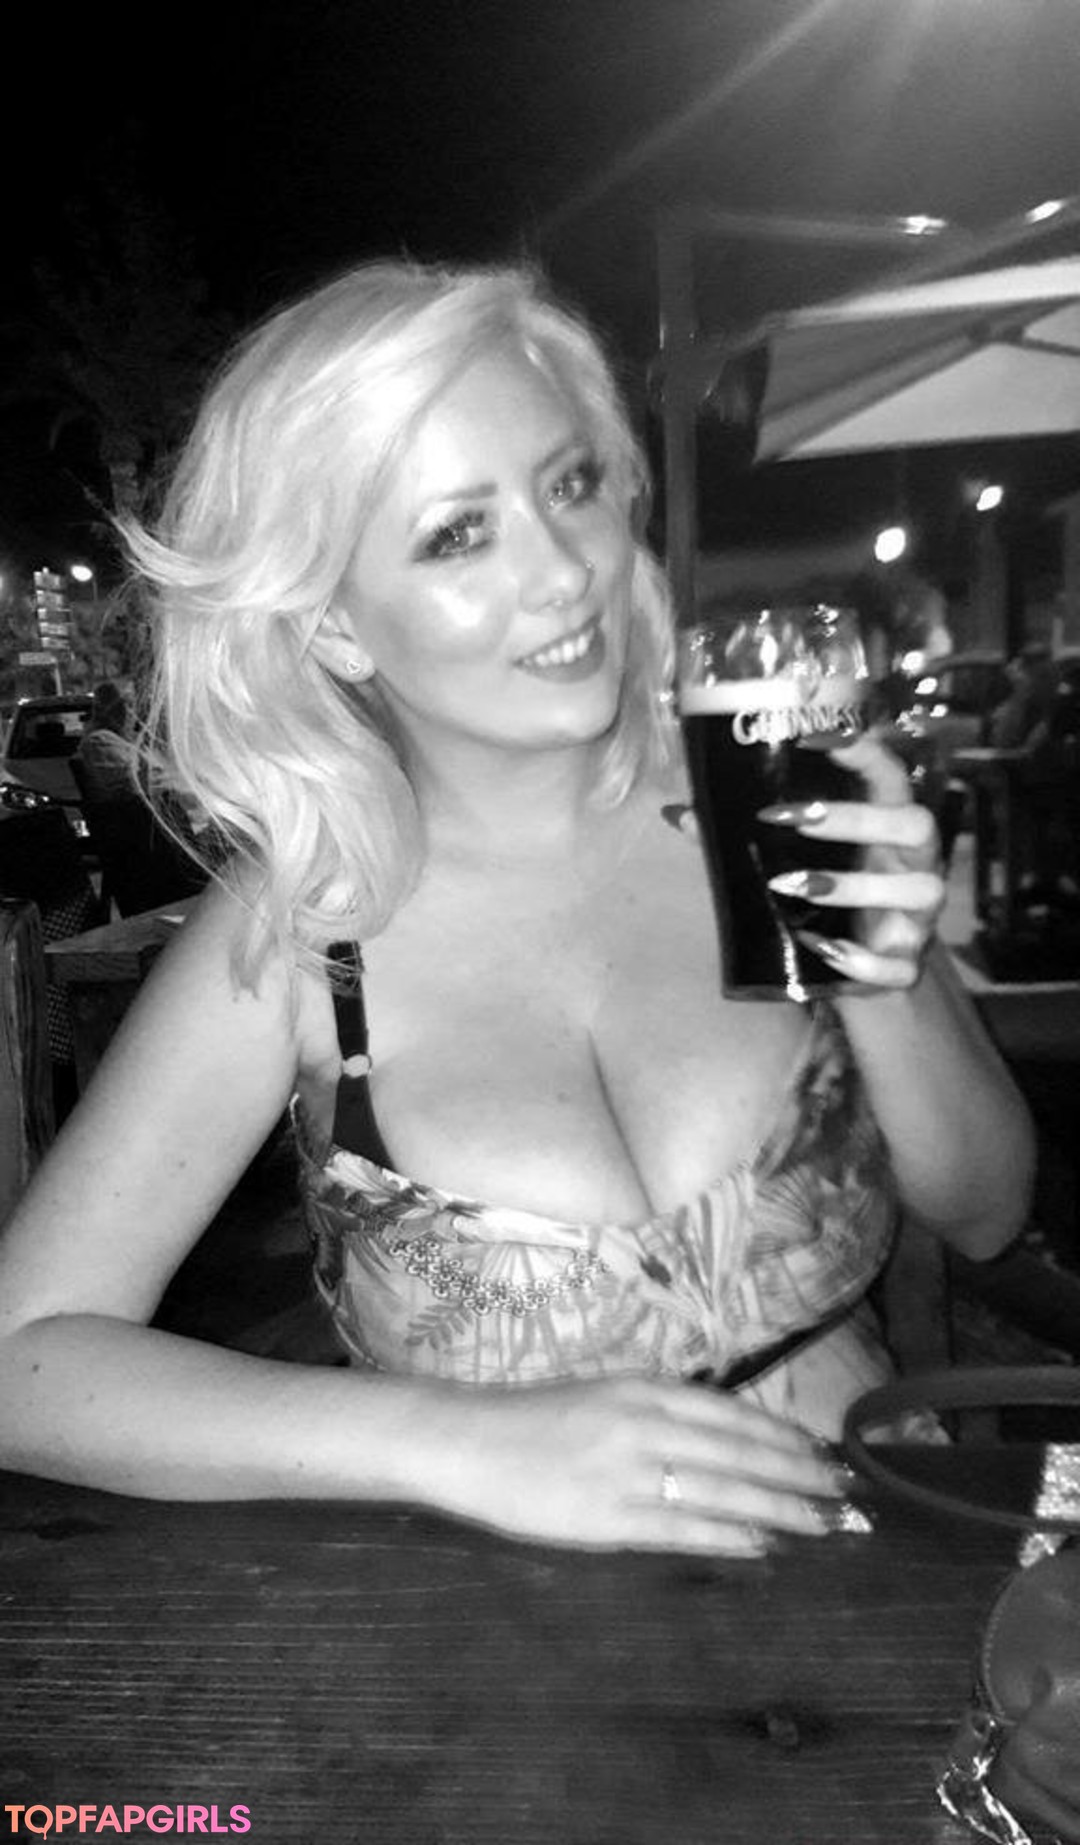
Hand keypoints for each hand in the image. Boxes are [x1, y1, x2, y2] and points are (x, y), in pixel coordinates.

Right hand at [438, 1374, 864, 1554]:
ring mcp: (629, 1471)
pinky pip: (683, 1527)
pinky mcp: (608, 1517)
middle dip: (803, 1476)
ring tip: (825, 1526)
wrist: (468, 1442)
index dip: (789, 1439)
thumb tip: (728, 1435)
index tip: (830, 1457)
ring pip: (725, 1490)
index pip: (737, 1415)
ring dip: (782, 1509)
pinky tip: (765, 1547)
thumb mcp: (607, 1396)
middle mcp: (646, 1423)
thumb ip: (662, 1411)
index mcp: (646, 1390)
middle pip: (743, 1452)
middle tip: (850, 1497)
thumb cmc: (536, 1420)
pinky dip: (730, 1537)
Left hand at [761, 730, 944, 988]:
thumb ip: (739, 837)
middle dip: (855, 819)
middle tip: (791, 819)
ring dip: (858, 887)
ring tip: (796, 887)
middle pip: (916, 824)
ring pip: (920, 891)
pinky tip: (823, 950)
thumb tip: (675, 812)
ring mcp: (920, 915)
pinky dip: (864, 959)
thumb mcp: (794, 860)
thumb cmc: (830, 892)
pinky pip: (901, 964)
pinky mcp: (911, 964)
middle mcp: (917, 862)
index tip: (817, 736)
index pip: (891, 777)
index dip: (865, 753)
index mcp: (890, 825)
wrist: (864, 966)